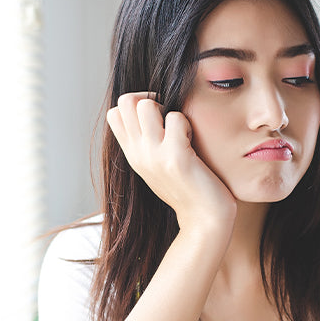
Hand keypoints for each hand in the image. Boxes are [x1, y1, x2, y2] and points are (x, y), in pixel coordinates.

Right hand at [106, 92, 235, 234]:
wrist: (205, 220)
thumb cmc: (189, 189)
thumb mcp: (158, 166)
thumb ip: (149, 142)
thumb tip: (148, 110)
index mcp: (133, 155)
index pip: (115, 113)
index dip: (137, 105)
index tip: (158, 118)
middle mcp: (138, 154)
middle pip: (126, 102)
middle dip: (150, 100)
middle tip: (169, 119)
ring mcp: (154, 155)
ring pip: (145, 105)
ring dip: (168, 109)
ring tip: (181, 130)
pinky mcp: (176, 157)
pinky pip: (176, 118)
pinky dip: (187, 123)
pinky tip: (194, 142)